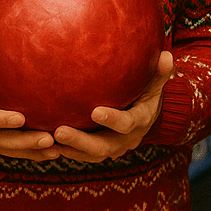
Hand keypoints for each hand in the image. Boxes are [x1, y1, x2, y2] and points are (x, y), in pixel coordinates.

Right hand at [0, 48, 60, 160]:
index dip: (0, 120)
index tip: (21, 118)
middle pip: (0, 140)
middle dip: (25, 142)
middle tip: (49, 140)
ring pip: (7, 150)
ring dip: (32, 151)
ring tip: (56, 150)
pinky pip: (9, 150)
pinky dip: (29, 153)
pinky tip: (51, 152)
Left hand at [53, 51, 173, 162]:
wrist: (146, 116)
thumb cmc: (147, 92)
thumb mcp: (155, 83)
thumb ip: (159, 72)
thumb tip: (167, 56)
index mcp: (140, 121)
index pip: (126, 124)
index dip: (112, 120)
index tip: (95, 111)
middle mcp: (125, 140)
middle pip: (102, 146)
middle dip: (80, 141)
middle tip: (59, 131)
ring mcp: (111, 147)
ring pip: (88, 154)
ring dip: (68, 148)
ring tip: (46, 138)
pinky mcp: (97, 150)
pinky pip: (80, 154)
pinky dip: (64, 150)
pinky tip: (43, 141)